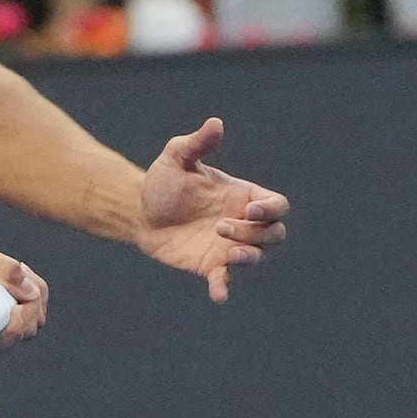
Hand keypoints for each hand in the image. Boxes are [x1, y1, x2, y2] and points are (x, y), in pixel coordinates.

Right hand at [0, 238, 46, 347]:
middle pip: (28, 328)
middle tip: (16, 273)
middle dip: (30, 296)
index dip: (22, 315)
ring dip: (32, 294)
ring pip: (35, 321)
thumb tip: (31, 290)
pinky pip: (35, 315)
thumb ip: (5, 268)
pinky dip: (32, 295)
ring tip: (11, 276)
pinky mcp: (8, 330)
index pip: (7, 336)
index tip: (20, 291)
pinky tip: (16, 283)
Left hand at [136, 117, 288, 302]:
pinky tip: (218, 294)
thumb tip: (216, 123)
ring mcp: (228, 246)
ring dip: (249, 257)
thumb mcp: (177, 158)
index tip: (249, 209)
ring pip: (258, 257)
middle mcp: (242, 223)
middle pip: (275, 234)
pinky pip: (224, 281)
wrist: (139, 210)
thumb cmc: (163, 181)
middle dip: (256, 233)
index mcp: (242, 196)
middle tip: (221, 226)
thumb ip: (197, 144)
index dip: (271, 210)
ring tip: (229, 254)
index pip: (277, 206)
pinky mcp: (209, 266)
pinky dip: (224, 288)